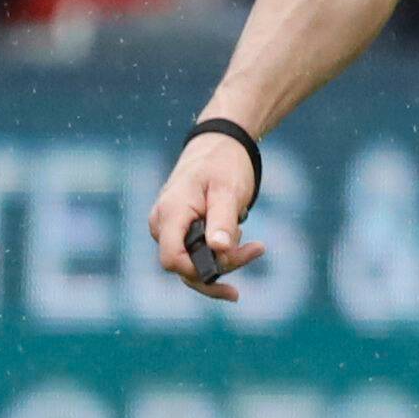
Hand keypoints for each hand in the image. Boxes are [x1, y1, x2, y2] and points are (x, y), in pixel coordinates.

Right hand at [150, 127, 266, 301]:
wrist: (219, 147)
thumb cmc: (223, 165)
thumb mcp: (228, 190)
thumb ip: (222, 221)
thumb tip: (219, 250)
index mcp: (170, 213)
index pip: (172, 259)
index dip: (198, 270)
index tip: (232, 258)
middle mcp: (161, 224)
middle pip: (184, 266)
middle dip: (221, 266)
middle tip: (257, 248)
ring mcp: (167, 229)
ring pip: (191, 263)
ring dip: (223, 262)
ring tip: (254, 245)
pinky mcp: (179, 231)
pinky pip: (194, 254)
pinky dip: (218, 256)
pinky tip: (243, 246)